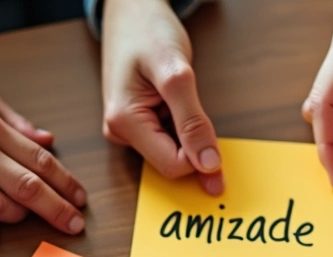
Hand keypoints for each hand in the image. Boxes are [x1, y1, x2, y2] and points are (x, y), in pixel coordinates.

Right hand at [101, 0, 222, 195]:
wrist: (132, 10)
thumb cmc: (147, 31)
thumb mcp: (176, 74)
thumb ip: (192, 121)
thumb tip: (208, 163)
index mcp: (124, 122)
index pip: (172, 165)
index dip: (199, 154)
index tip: (212, 130)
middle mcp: (120, 131)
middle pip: (171, 163)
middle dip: (193, 143)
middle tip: (194, 102)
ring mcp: (127, 128)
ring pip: (171, 151)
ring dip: (188, 131)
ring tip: (180, 95)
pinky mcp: (136, 122)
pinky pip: (168, 138)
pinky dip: (182, 125)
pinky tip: (176, 100)